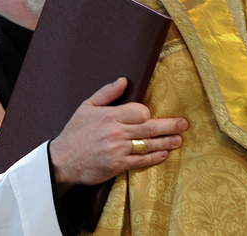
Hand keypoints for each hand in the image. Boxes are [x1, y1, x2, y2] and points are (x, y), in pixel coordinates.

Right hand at [50, 77, 187, 194]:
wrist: (61, 161)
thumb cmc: (75, 131)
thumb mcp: (86, 106)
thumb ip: (106, 93)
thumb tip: (123, 80)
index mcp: (110, 115)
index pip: (139, 111)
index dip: (148, 112)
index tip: (151, 114)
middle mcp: (116, 132)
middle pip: (149, 127)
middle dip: (169, 125)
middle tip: (184, 124)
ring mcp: (118, 150)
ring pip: (148, 145)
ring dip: (166, 142)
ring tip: (180, 139)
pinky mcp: (117, 166)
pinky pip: (141, 161)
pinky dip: (154, 157)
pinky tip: (164, 154)